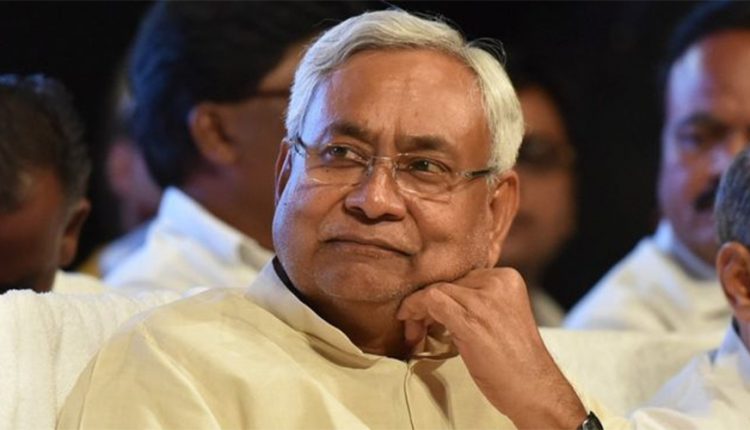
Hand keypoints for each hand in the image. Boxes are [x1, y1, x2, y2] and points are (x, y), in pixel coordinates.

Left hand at [397, 267, 586, 429]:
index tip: (428, 316)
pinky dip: (414, 311)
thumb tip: (439, 298)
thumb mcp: (501, 317)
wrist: (534, 389)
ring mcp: (484, 301)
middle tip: (416, 327)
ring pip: (435, 290)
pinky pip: (432, 301)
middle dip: (425, 304)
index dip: (440, 295)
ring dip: (416, 310)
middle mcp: (498, 282)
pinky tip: (412, 330)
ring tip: (414, 333)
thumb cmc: (515, 361)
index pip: (461, 278)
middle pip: (447, 282)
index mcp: (507, 278)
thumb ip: (478, 302)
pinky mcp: (471, 320)